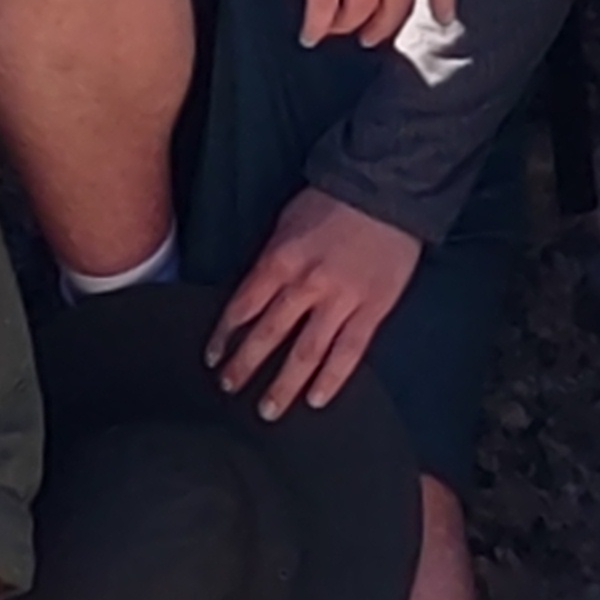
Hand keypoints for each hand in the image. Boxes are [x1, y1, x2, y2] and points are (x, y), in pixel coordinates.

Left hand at [216, 192, 429, 414]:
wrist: (387, 188)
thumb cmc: (334, 199)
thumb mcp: (287, 222)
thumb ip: (271, 259)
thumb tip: (255, 294)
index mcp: (281, 260)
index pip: (244, 306)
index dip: (225, 335)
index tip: (213, 357)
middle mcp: (307, 285)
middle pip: (268, 334)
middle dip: (245, 366)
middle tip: (229, 388)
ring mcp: (342, 300)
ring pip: (306, 352)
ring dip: (283, 385)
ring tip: (267, 410)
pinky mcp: (373, 309)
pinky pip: (349, 352)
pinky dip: (331, 379)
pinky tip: (315, 400)